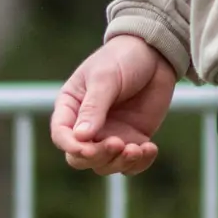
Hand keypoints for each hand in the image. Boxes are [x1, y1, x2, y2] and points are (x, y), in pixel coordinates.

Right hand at [51, 34, 178, 175]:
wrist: (155, 53)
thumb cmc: (122, 58)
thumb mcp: (105, 78)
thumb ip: (93, 107)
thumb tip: (80, 137)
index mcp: (70, 108)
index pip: (61, 135)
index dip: (71, 146)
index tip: (87, 149)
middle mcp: (86, 127)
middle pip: (81, 157)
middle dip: (97, 156)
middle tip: (117, 144)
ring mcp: (109, 135)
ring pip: (105, 164)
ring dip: (120, 162)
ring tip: (138, 148)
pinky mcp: (132, 139)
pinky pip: (131, 164)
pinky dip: (139, 163)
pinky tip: (150, 148)